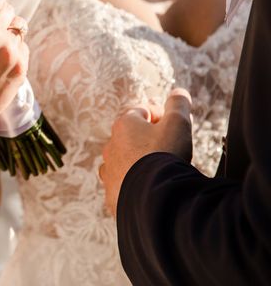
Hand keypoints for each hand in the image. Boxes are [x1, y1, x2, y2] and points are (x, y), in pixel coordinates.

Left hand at [100, 88, 192, 216]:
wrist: (154, 196)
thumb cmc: (165, 155)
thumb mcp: (178, 123)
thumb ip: (178, 104)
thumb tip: (179, 92)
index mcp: (124, 125)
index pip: (141, 111)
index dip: (160, 115)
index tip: (174, 125)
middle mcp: (111, 146)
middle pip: (131, 136)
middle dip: (149, 139)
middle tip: (170, 147)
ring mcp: (109, 171)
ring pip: (123, 162)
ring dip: (138, 163)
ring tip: (158, 170)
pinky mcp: (112, 194)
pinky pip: (122, 186)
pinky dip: (134, 185)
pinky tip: (148, 189)